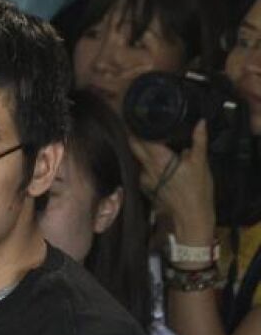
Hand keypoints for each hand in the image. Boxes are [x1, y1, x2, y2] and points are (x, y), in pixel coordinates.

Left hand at [128, 121, 216, 247]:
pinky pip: (142, 170)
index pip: (140, 138)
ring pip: (137, 158)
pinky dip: (146, 163)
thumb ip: (198, 141)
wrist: (191, 216)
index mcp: (159, 159)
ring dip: (140, 150)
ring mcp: (144, 178)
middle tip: (138, 124)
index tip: (136, 117)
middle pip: (134, 146)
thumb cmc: (197, 190)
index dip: (136, 127)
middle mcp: (147, 168)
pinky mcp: (145, 187)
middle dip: (134, 135)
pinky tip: (155, 162)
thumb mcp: (201, 162)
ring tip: (148, 141)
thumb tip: (200, 123)